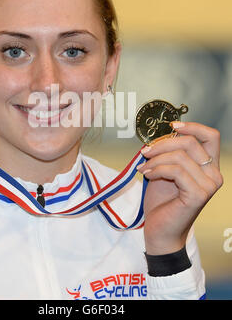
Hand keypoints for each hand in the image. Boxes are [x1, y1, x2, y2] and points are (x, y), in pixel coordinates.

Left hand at [137, 122, 222, 254]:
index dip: (192, 126)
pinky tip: (147, 174)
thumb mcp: (165, 170)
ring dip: (156, 159)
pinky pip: (175, 171)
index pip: (210, 136)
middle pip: (191, 142)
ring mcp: (208, 186)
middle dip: (163, 143)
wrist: (160, 230)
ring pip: (180, 156)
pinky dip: (157, 169)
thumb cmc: (162, 202)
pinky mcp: (198, 195)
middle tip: (146, 151)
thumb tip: (160, 136)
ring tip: (144, 168)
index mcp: (208, 167)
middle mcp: (214, 175)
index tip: (172, 125)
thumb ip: (169, 153)